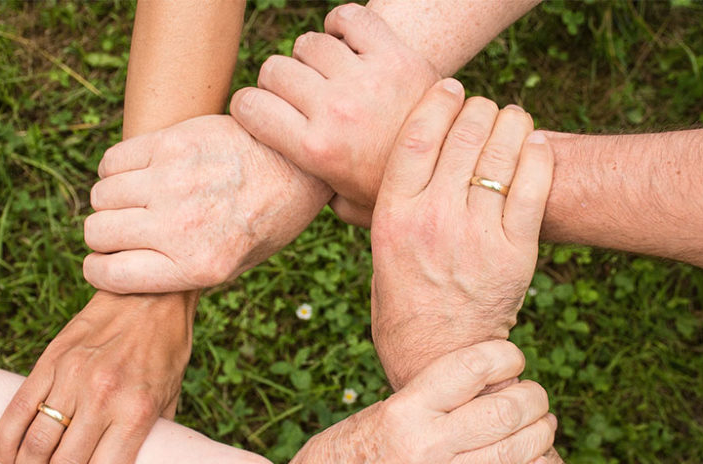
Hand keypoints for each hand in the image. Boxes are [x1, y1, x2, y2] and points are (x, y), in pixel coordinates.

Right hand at [0, 291, 196, 463]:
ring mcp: (72, 377)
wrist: (150, 294)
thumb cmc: (165, 349)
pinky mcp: (50, 361)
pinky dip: (3, 446)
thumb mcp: (171, 397)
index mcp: (136, 411)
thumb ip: (150, 436)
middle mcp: (102, 396)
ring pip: (33, 446)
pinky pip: (15, 411)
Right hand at [83, 114, 331, 293]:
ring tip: (136, 199)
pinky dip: (115, 170)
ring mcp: (174, 181)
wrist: (299, 164)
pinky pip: (112, 161)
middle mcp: (181, 226)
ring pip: (101, 195)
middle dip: (104, 235)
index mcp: (197, 266)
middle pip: (98, 232)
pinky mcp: (172, 143)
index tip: (104, 262)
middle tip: (125, 229)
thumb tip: (127, 272)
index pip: (110, 275)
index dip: (99, 270)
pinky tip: (140, 173)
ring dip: (111, 201)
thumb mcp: (235, 265)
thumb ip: (182, 273)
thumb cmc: (267, 219)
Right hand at [231, 3, 437, 225]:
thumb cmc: (394, 190)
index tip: (259, 111)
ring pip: (308, 44)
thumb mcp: (347, 206)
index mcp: (315, 150)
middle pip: (275, 70)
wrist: (455, 167)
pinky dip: (342, 25)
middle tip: (298, 96)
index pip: (249, 106)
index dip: (248, 106)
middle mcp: (335, 111)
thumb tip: (287, 187)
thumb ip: (313, 194)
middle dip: (277, 83)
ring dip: (311, 57)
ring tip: (327, 74)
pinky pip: (350, 18)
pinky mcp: (395, 55)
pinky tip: (346, 44)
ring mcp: (366, 79)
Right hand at [285, 340, 554, 463]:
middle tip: (534, 392)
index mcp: (405, 410)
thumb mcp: (382, 409)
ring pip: (514, 454)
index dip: (505, 355)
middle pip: (504, 411)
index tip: (511, 356)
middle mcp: (426, 445)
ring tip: (542, 421)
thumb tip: (483, 381)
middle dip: (533, 396)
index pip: (472, 368)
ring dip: (540, 433)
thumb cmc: (344, 450)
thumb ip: (429, 397)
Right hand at [370, 79, 553, 387]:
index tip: (450, 87)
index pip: (416, 137)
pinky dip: (537, 157)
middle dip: (478, 109)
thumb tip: (371, 172)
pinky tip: (534, 144)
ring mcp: (476, 236)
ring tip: (512, 118)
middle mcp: (433, 220)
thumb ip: (380, 209)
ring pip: (500, 155)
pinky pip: (532, 188)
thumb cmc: (402, 303)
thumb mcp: (378, 252)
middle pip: (463, 137)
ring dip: (510, 124)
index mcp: (393, 216)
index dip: (437, 102)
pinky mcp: (515, 253)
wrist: (438, 356)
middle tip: (484, 106)